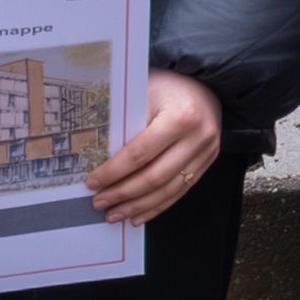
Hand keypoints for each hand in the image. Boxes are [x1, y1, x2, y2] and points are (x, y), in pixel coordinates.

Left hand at [89, 69, 223, 223]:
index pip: (140, 154)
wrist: (205, 84)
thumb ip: (125, 122)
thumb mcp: (143, 94)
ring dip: (139, 205)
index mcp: (180, 118)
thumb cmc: (168, 85)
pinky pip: (181, 190)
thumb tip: (95, 156)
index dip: (113, 172)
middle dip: (123, 194)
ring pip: (169, 189)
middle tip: (99, 203)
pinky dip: (158, 206)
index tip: (92, 183)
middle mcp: (198, 138)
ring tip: (114, 214)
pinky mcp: (208, 161)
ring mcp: (207, 152)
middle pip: (155, 176)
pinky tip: (138, 215)